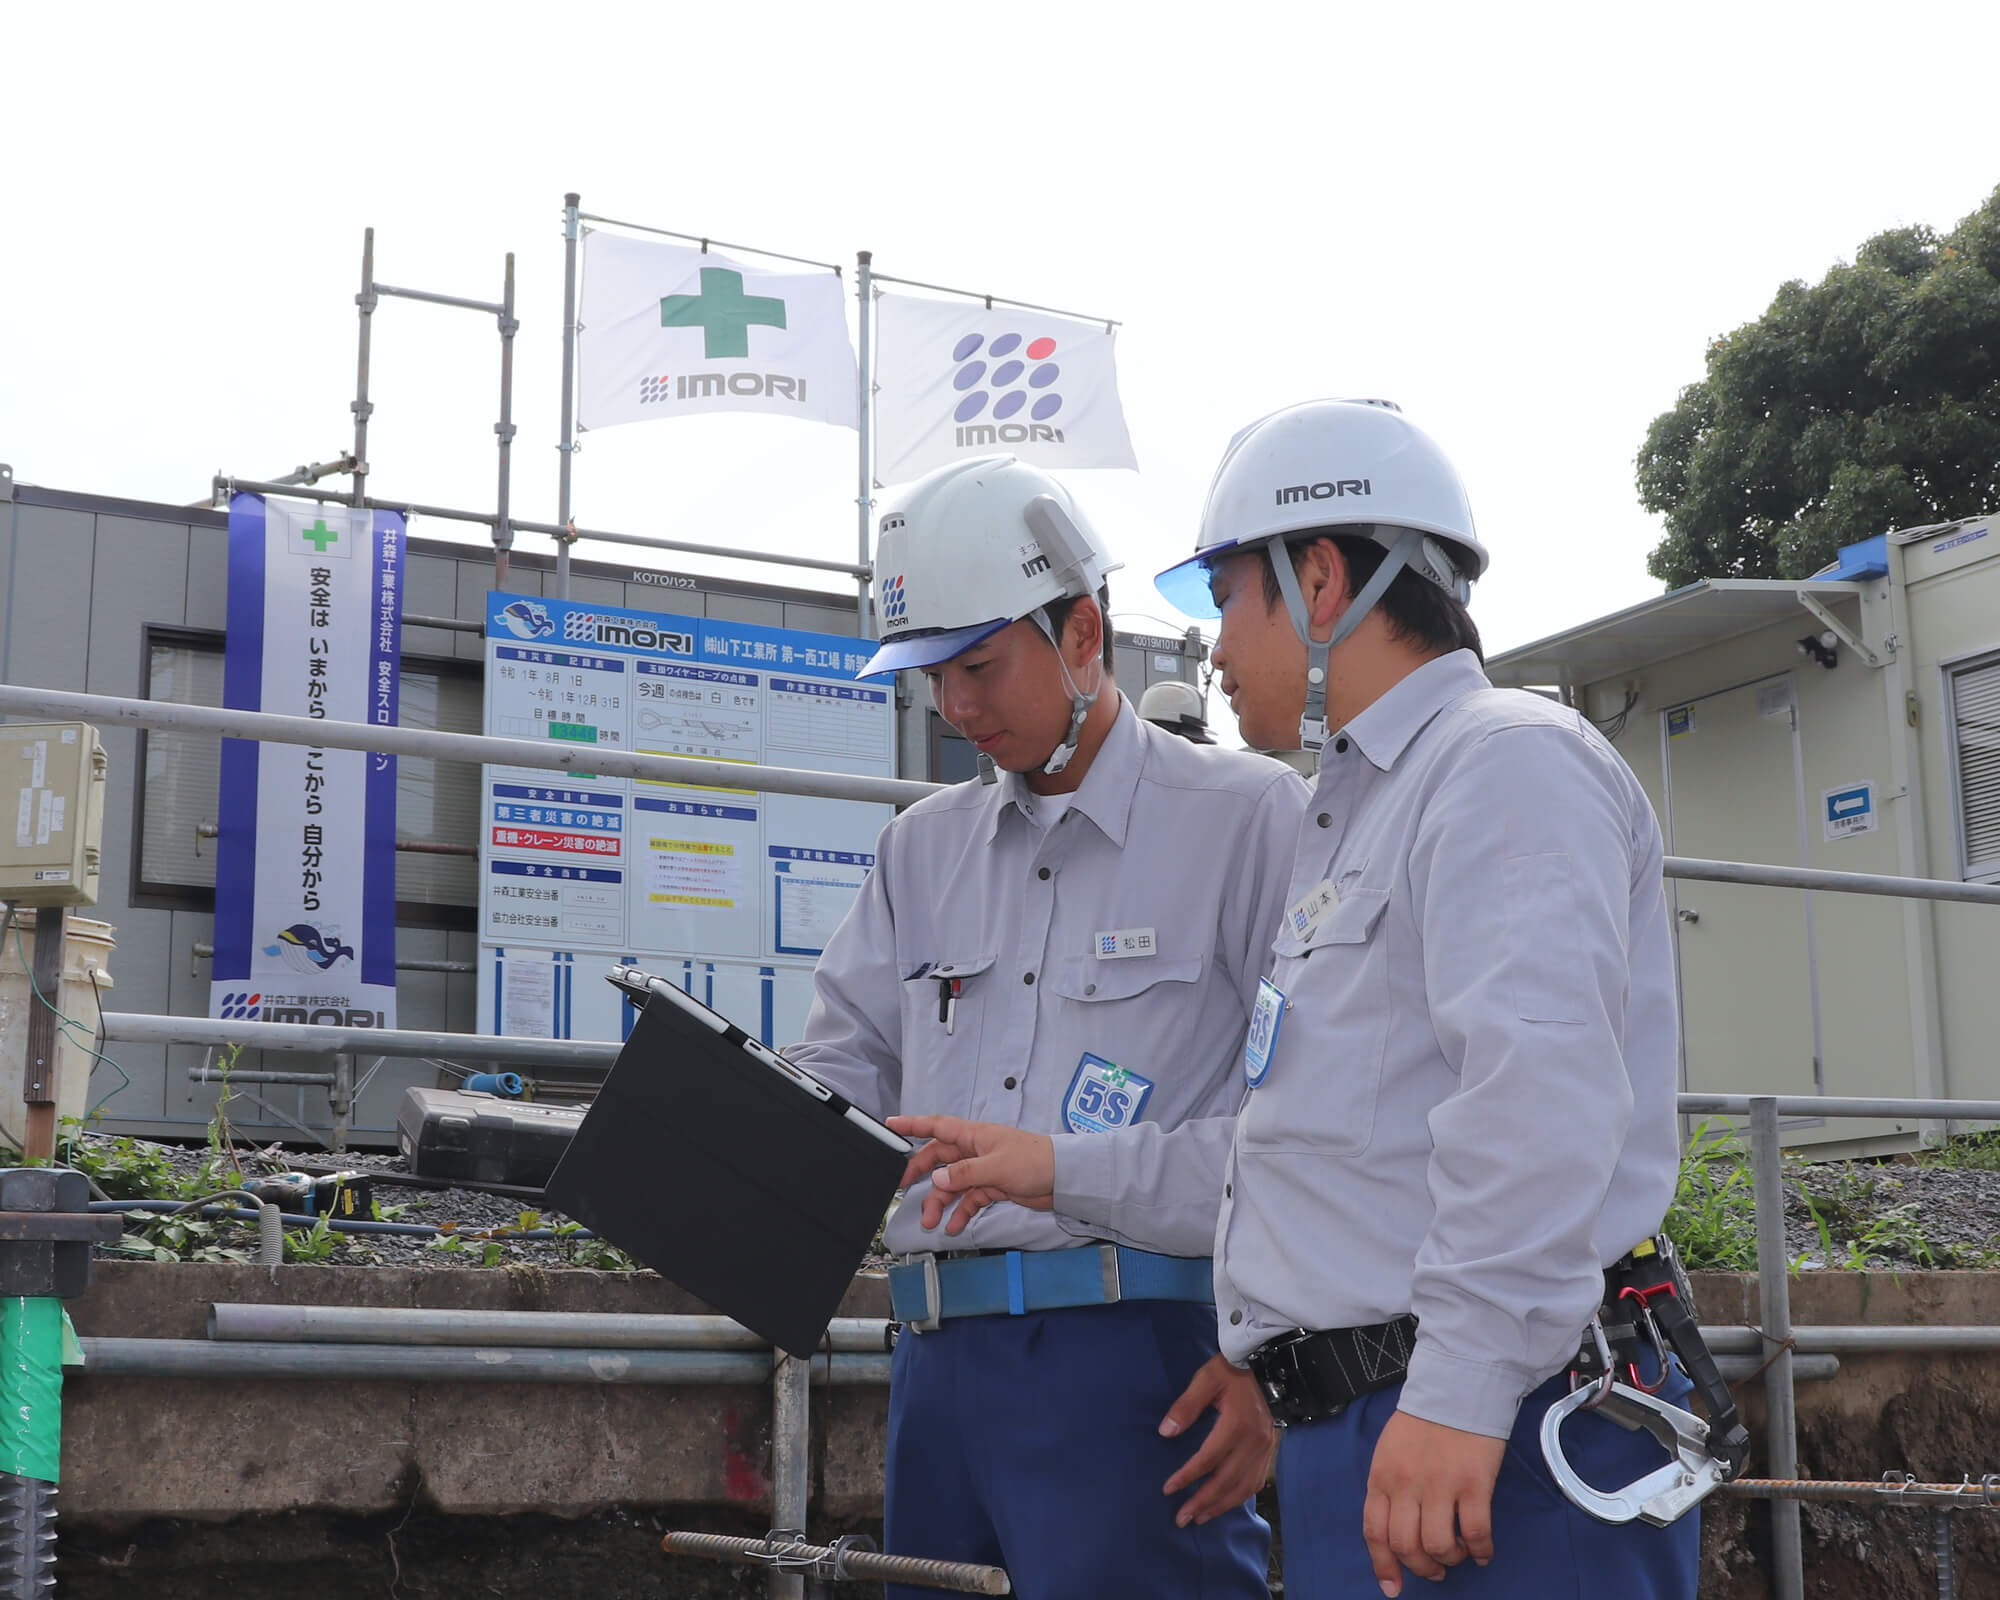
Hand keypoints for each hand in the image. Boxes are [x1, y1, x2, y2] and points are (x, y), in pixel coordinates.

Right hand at [884, 1114, 1055, 1234]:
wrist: (1063, 1178)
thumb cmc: (1034, 1161)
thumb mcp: (995, 1166)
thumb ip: (964, 1174)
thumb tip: (937, 1180)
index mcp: (973, 1135)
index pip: (936, 1126)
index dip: (913, 1124)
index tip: (890, 1125)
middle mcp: (974, 1150)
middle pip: (939, 1159)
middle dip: (920, 1174)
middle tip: (903, 1189)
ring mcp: (982, 1169)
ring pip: (952, 1184)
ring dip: (940, 1202)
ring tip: (931, 1221)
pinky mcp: (991, 1187)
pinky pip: (969, 1199)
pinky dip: (961, 1212)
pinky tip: (954, 1226)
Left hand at [1159, 1354, 1276, 1526]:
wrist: (1270, 1367)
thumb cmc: (1232, 1371)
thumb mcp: (1206, 1379)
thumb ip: (1186, 1405)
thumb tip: (1165, 1432)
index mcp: (1236, 1425)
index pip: (1208, 1459)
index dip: (1188, 1476)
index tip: (1168, 1489)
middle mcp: (1254, 1443)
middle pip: (1226, 1481)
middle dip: (1202, 1502)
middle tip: (1181, 1518)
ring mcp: (1265, 1449)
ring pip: (1243, 1487)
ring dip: (1221, 1505)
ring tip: (1200, 1517)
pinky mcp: (1270, 1451)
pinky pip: (1256, 1482)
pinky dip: (1239, 1497)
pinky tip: (1225, 1503)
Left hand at [1362, 1410, 1505, 1595]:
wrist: (1456, 1388)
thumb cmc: (1422, 1422)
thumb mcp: (1389, 1452)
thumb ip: (1389, 1488)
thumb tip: (1394, 1530)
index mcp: (1381, 1477)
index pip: (1374, 1532)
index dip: (1384, 1566)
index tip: (1393, 1588)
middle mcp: (1406, 1485)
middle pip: (1406, 1545)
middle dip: (1421, 1567)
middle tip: (1436, 1569)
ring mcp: (1440, 1485)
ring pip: (1438, 1546)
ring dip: (1449, 1559)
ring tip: (1458, 1554)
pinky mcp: (1474, 1485)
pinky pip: (1475, 1533)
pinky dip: (1479, 1551)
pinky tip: (1482, 1551)